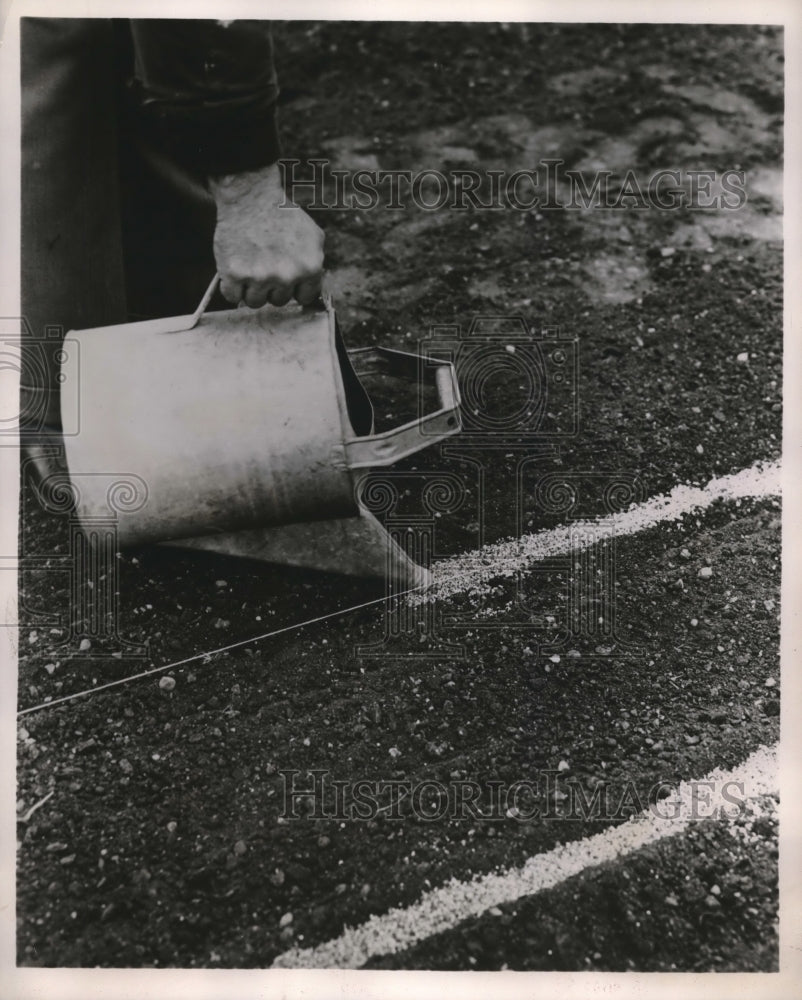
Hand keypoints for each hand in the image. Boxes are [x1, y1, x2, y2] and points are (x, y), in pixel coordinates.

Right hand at [209, 163, 323, 307]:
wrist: (250, 196)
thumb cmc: (281, 214)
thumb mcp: (313, 236)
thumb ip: (316, 263)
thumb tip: (312, 286)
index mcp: (310, 268)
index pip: (303, 297)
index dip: (293, 288)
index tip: (285, 279)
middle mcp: (287, 276)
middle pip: (278, 301)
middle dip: (272, 286)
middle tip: (265, 264)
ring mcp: (260, 276)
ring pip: (255, 302)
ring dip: (251, 288)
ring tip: (250, 265)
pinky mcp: (235, 274)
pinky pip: (232, 296)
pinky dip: (231, 286)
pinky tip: (235, 269)